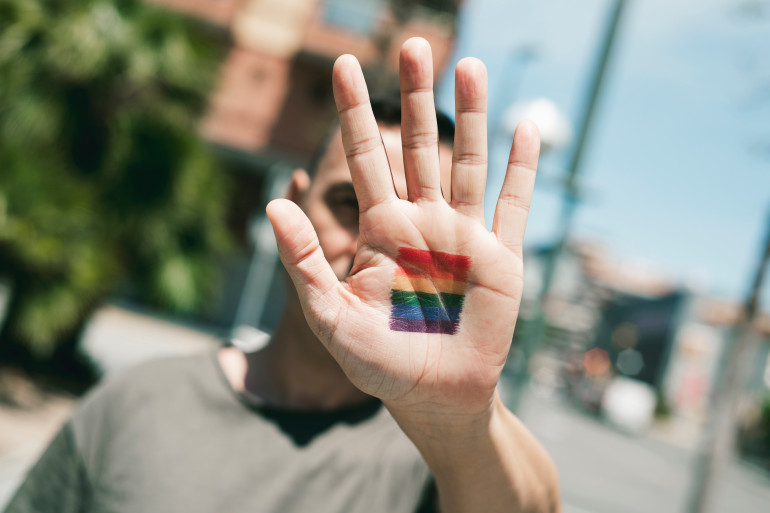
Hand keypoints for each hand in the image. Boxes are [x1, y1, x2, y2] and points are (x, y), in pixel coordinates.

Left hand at [266, 38, 538, 418]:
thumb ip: (305, 261)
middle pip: (416, 145)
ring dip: (471, 115)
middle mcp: (422, 222)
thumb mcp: (331, 316)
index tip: (345, 65)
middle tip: (412, 43)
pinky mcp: (501, 258)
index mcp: (381, 230)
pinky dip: (522, 168)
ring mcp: (464, 236)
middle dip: (414, 95)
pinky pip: (514, 205)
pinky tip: (527, 129)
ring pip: (467, 162)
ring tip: (469, 64)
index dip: (353, 112)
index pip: (365, 156)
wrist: (435, 397)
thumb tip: (273, 202)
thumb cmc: (379, 364)